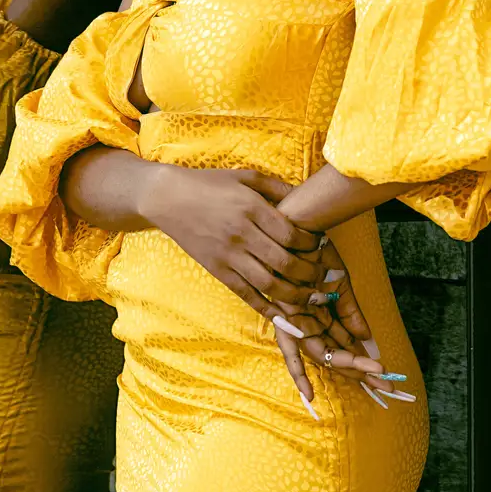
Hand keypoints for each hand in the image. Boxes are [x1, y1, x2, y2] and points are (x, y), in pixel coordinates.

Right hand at [138, 165, 324, 320]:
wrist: (166, 198)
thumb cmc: (208, 183)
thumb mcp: (244, 176)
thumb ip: (275, 187)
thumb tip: (303, 195)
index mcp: (251, 208)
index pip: (291, 234)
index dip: (311, 244)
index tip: (321, 246)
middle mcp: (241, 234)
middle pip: (284, 262)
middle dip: (309, 273)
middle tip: (323, 277)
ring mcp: (228, 255)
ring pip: (269, 284)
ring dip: (294, 295)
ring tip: (311, 299)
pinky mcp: (217, 270)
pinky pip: (246, 293)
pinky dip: (266, 307)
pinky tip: (282, 315)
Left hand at [271, 237, 410, 412]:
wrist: (301, 222)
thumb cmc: (317, 251)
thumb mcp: (340, 282)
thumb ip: (349, 310)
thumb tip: (365, 337)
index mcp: (316, 315)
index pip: (335, 347)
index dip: (355, 364)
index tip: (379, 378)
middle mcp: (303, 320)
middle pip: (327, 354)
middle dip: (355, 370)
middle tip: (381, 381)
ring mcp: (292, 316)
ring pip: (317, 352)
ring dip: (345, 363)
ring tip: (372, 371)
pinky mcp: (283, 308)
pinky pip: (291, 345)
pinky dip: (301, 368)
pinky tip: (313, 389)